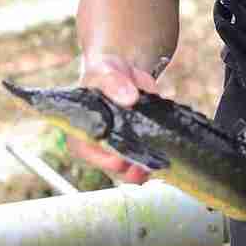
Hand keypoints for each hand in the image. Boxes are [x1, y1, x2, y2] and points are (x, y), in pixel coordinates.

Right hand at [71, 53, 162, 184]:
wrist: (124, 73)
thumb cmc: (104, 73)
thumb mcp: (105, 72)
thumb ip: (113, 83)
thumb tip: (129, 98)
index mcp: (80, 133)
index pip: (88, 153)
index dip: (105, 158)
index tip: (121, 156)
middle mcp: (97, 148)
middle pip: (113, 169)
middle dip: (130, 169)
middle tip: (144, 164)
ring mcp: (119, 151)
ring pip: (132, 173)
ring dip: (146, 170)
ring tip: (158, 162)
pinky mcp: (138, 149)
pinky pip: (147, 165)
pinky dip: (157, 162)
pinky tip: (165, 156)